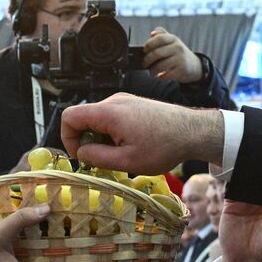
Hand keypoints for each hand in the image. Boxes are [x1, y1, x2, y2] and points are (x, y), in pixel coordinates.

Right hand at [62, 93, 222, 175]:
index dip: (67, 138)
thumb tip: (81, 153)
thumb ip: (97, 157)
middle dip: (87, 141)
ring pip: (98, 120)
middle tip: (103, 160)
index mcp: (108, 112)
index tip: (80, 156)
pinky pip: (111, 118)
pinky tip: (129, 146)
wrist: (193, 131)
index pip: (69, 116)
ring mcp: (124, 100)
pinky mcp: (133, 104)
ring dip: (101, 139)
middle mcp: (114, 101)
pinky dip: (112, 133)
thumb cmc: (165, 145)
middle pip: (83, 118)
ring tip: (121, 154)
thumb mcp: (126, 161)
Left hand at [143, 28, 204, 83]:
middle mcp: (178, 47)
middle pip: (157, 53)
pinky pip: (166, 75)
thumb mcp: (172, 41)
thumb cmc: (178, 53)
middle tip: (144, 64)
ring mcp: (180, 59)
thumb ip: (162, 35)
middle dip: (147, 60)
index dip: (149, 44)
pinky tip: (160, 76)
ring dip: (152, 70)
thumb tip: (152, 33)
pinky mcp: (182, 70)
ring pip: (160, 66)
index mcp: (173, 39)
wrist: (194, 66)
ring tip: (151, 72)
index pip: (159, 38)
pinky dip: (161, 76)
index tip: (144, 50)